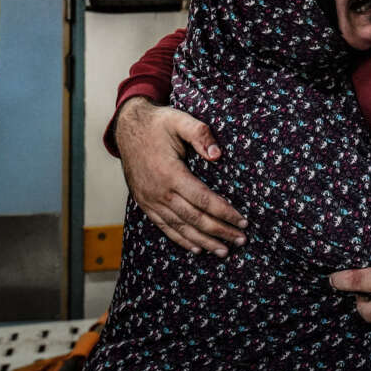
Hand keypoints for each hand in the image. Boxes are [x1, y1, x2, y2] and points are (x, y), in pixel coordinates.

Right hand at [114, 96, 246, 255]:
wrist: (127, 128)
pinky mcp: (145, 204)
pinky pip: (164, 227)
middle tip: (241, 240)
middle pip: (194, 219)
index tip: (242, 221)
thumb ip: (200, 134)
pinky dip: (181, 240)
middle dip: (220, 231)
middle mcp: (159, 192)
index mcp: (170, 173)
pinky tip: (196, 248)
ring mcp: (150, 201)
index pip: (203, 200)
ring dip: (203, 241)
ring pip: (180, 227)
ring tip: (224, 250)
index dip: (224, 212)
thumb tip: (217, 155)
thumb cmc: (158, 124)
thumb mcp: (180, 120)